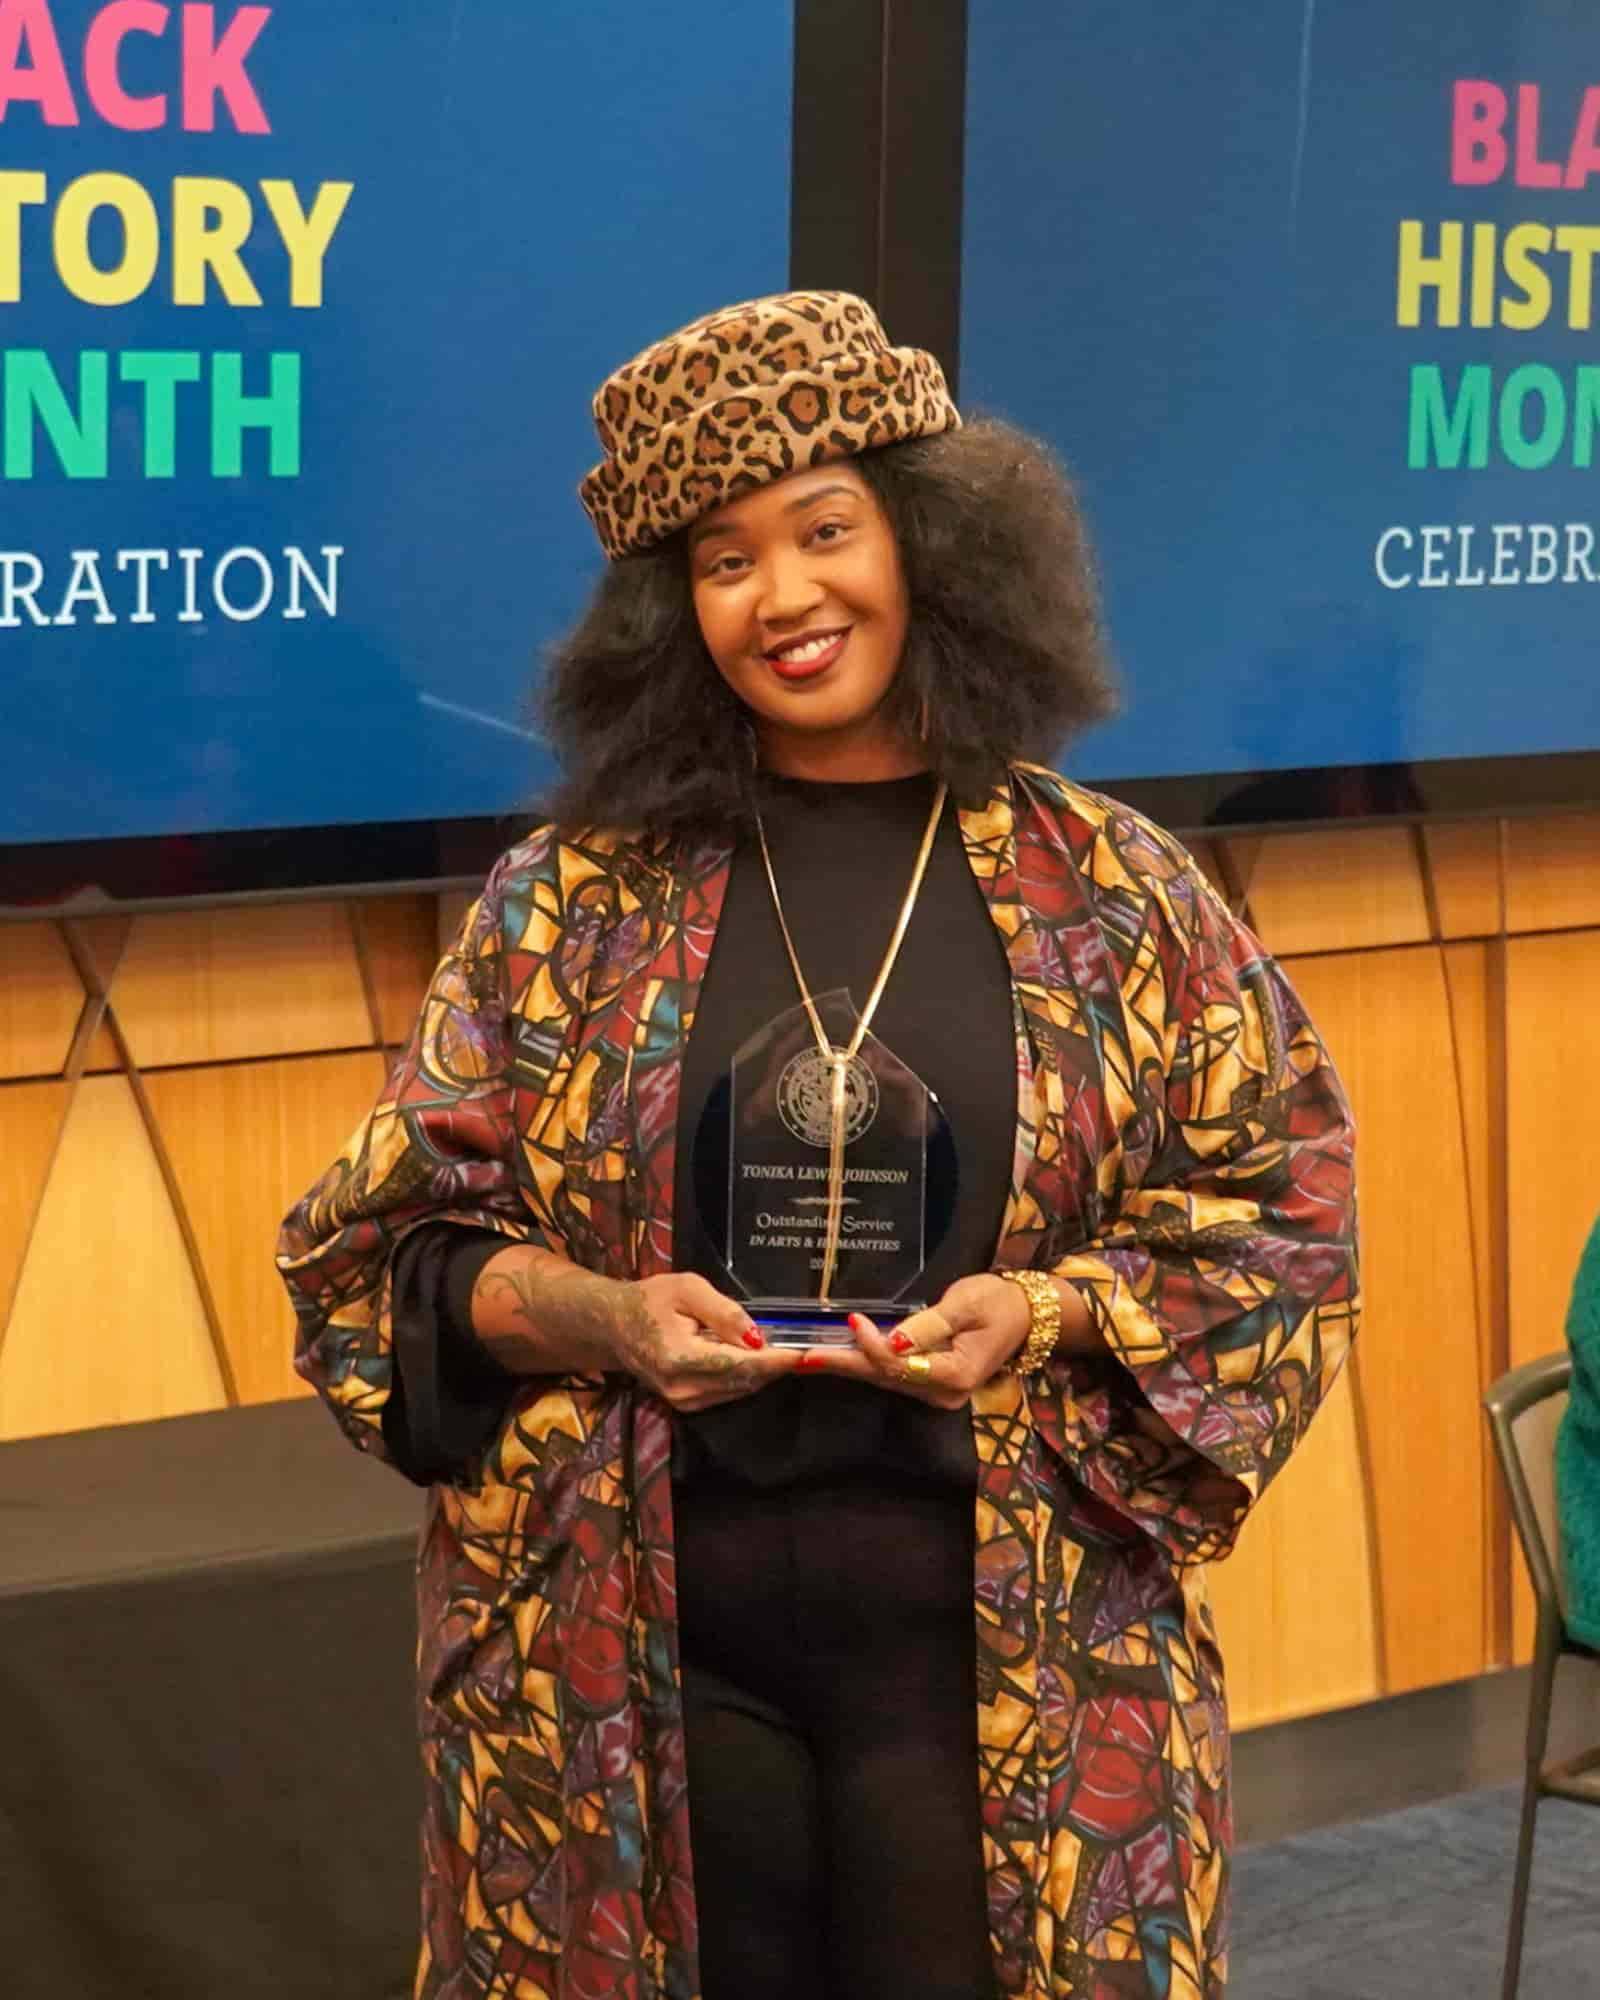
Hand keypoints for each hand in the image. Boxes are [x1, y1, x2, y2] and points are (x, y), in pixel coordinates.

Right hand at [618, 1272, 793, 1411]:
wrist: (614, 1325)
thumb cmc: (650, 1300)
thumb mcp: (687, 1289)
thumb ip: (723, 1312)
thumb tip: (757, 1337)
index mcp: (679, 1358)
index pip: (738, 1365)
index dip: (774, 1361)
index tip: (803, 1352)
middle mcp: (682, 1389)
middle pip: (744, 1381)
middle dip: (775, 1366)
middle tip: (803, 1347)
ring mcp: (684, 1402)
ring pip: (739, 1389)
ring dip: (764, 1372)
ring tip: (783, 1349)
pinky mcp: (687, 1405)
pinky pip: (728, 1392)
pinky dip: (747, 1377)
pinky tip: (756, 1358)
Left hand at [794, 1273, 1033, 1409]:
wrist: (1026, 1313)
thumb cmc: (998, 1302)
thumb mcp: (964, 1305)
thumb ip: (926, 1325)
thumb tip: (890, 1340)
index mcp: (955, 1375)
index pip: (899, 1365)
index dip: (870, 1345)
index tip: (852, 1319)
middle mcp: (944, 1392)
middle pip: (884, 1377)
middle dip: (842, 1365)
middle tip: (802, 1358)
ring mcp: (938, 1392)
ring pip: (885, 1379)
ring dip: (849, 1366)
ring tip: (810, 1358)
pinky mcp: (932, 1383)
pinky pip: (894, 1376)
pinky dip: (866, 1364)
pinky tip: (840, 1357)